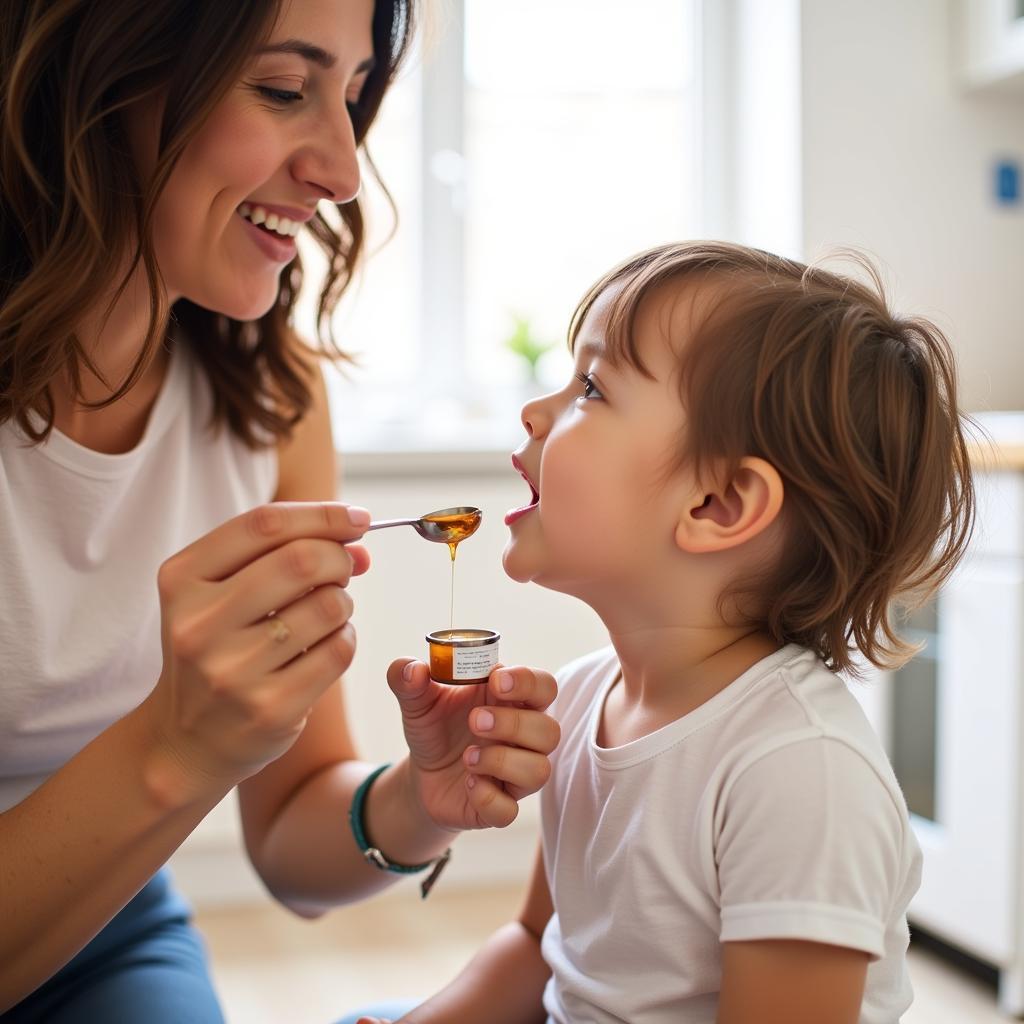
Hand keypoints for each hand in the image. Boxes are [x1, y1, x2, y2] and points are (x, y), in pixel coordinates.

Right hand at [144, 502, 370, 795]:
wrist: (185, 740)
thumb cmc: (217, 647)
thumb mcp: (220, 592)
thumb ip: (280, 554)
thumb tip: (356, 538)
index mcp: (181, 580)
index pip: (264, 525)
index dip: (322, 515)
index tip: (358, 517)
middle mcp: (198, 625)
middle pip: (301, 560)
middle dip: (338, 557)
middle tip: (346, 566)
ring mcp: (232, 672)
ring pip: (328, 606)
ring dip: (343, 602)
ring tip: (327, 612)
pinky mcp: (269, 710)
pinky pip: (338, 651)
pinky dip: (345, 638)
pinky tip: (325, 645)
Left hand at [386, 659, 559, 829]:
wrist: (420, 776)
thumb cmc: (434, 728)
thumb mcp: (416, 700)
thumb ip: (409, 678)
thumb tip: (412, 670)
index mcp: (512, 702)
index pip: (544, 686)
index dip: (528, 682)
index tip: (495, 681)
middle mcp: (524, 739)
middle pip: (550, 730)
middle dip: (514, 723)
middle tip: (474, 720)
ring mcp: (516, 775)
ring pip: (539, 771)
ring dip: (502, 761)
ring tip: (467, 756)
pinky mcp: (500, 807)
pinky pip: (509, 810)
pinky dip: (486, 797)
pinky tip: (467, 783)